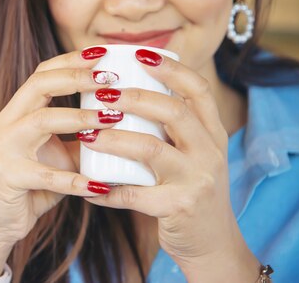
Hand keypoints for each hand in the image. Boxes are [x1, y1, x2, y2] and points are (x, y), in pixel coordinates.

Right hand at [0, 47, 118, 276]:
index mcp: (17, 111)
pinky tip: (100, 184)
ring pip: (42, 120)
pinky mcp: (8, 177)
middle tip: (111, 79)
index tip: (103, 54)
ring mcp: (4, 148)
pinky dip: (74, 180)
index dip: (71, 60)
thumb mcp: (61, 155)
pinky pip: (46, 175)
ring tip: (113, 118)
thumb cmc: (33, 184)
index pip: (42, 73)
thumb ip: (83, 136)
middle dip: (77, 77)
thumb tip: (124, 119)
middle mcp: (6, 123)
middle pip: (39, 85)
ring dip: (81, 117)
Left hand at [83, 49, 258, 280]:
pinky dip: (107, 190)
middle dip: (134, 97)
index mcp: (213, 133)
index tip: (139, 54)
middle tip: (100, 93)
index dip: (171, 68)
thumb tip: (128, 91)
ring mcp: (197, 180)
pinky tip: (88, 187)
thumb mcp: (194, 154)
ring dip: (113, 138)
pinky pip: (135, 195)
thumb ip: (173, 128)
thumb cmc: (190, 189)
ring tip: (86, 134)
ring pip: (151, 149)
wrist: (212, 243)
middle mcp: (210, 152)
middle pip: (173, 111)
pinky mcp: (180, 208)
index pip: (198, 89)